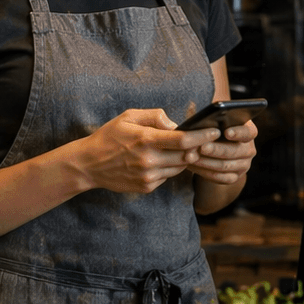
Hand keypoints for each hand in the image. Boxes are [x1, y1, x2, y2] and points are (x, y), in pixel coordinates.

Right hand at [72, 108, 222, 195]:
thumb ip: (154, 116)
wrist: (89, 164)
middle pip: (186, 156)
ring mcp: (148, 176)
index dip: (203, 136)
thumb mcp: (128, 117)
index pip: (184, 140)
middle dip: (197, 148)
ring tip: (179, 149)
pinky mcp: (146, 187)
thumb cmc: (109, 137)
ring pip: (179, 168)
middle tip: (203, 141)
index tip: (214, 132)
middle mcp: (149, 160)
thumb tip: (176, 124)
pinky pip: (167, 177)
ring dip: (183, 159)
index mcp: (146, 139)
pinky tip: (160, 160)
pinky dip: (169, 168)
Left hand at [191, 120, 256, 185]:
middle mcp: (249, 149)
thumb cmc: (208, 128)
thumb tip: (192, 106)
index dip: (239, 132)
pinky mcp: (234, 177)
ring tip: (191, 157)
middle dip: (217, 149)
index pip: (249, 132)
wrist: (210, 150)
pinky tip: (192, 166)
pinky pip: (221, 178)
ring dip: (207, 162)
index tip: (226, 132)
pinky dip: (205, 172)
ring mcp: (243, 165)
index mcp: (247, 131)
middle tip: (202, 147)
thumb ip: (205, 114)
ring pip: (226, 165)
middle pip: (235, 151)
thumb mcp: (208, 119)